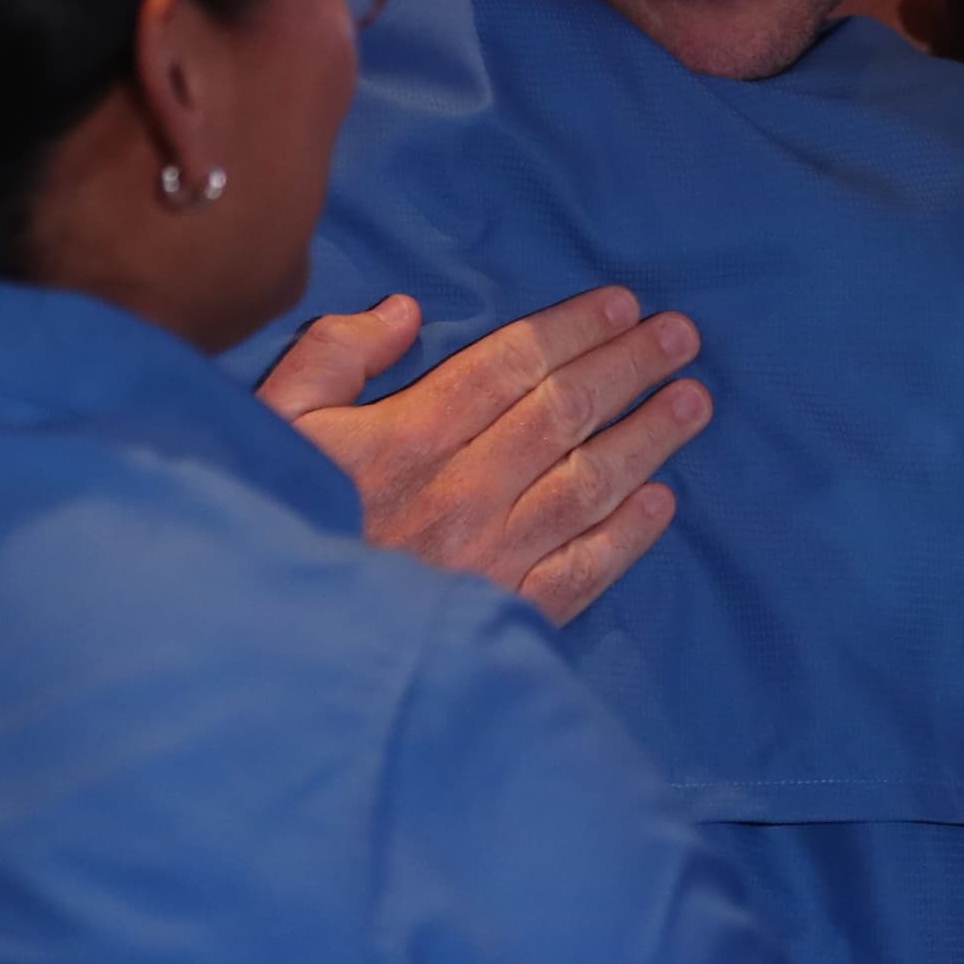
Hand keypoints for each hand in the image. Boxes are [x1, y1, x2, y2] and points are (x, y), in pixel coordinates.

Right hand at [257, 288, 709, 624]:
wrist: (271, 657)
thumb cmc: (268, 525)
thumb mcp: (273, 425)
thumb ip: (333, 356)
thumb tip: (404, 312)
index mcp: (407, 439)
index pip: (511, 366)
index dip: (572, 329)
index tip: (622, 305)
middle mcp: (462, 493)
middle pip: (563, 414)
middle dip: (627, 367)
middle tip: (680, 335)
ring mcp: (491, 561)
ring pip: (589, 484)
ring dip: (647, 439)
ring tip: (695, 402)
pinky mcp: (504, 620)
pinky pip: (583, 570)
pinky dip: (628, 535)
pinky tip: (663, 502)